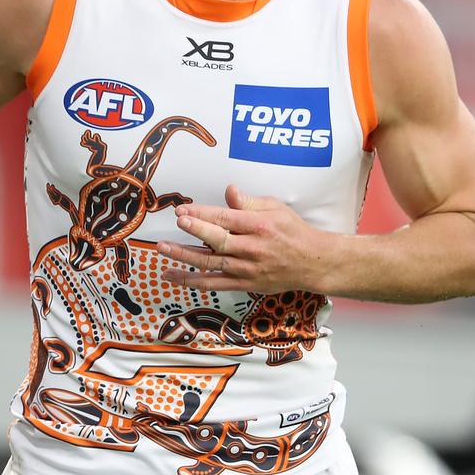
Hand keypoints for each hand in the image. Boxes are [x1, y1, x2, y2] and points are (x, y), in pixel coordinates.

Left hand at [157, 184, 328, 292]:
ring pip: (210, 264)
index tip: (183, 211)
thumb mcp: (276, 208)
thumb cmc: (293, 231)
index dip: (202, 214)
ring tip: (162, 248)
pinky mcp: (244, 284)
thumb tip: (229, 190)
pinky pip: (213, 284)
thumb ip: (249, 201)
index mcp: (259, 227)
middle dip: (194, 231)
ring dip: (184, 256)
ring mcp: (246, 270)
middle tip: (176, 223)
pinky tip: (172, 275)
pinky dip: (191, 281)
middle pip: (217, 241)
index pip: (225, 219)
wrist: (312, 263)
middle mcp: (251, 249)